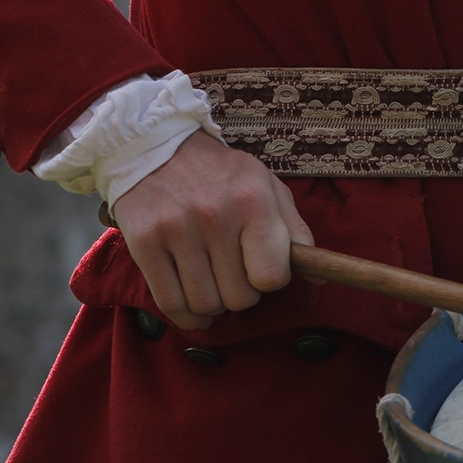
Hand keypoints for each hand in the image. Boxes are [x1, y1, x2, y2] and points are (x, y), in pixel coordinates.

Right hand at [111, 130, 313, 329]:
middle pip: (240, 297)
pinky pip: (170, 304)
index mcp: (253, 200)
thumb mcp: (267, 187)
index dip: (271, 280)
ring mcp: (176, 230)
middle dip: (242, 293)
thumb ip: (294, 231)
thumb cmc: (221, 174)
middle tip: (234, 275)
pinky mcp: (143, 243)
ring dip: (215, 305)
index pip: (272, 276)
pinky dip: (187, 315)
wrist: (156, 146)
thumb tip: (319, 277)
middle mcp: (215, 215)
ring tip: (214, 285)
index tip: (261, 269)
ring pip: (206, 304)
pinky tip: (193, 306)